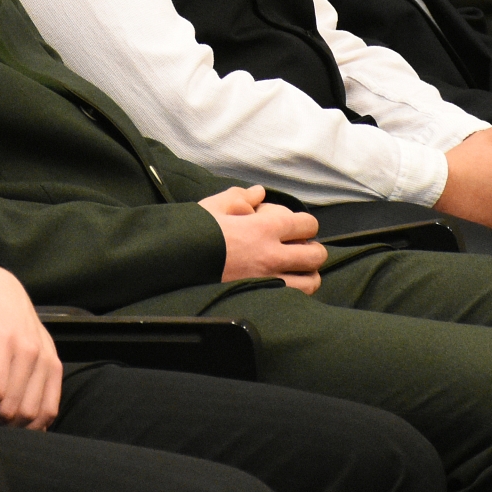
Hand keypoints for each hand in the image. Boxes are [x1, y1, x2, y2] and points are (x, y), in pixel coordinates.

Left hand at [0, 262, 62, 428]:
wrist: (1, 289)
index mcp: (3, 340)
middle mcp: (30, 351)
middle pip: (13, 407)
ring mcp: (46, 359)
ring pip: (33, 413)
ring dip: (10, 428)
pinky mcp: (54, 366)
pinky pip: (50, 408)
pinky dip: (35, 424)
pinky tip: (16, 425)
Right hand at [198, 185, 327, 292]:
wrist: (176, 261)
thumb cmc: (196, 232)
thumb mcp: (215, 205)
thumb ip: (241, 196)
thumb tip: (258, 192)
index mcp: (264, 228)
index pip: (307, 225)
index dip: (306, 224)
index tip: (296, 227)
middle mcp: (272, 255)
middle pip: (315, 255)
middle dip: (313, 250)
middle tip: (301, 249)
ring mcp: (267, 280)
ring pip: (310, 282)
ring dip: (308, 274)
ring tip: (298, 271)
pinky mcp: (259, 298)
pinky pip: (292, 300)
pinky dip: (296, 293)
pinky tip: (286, 286)